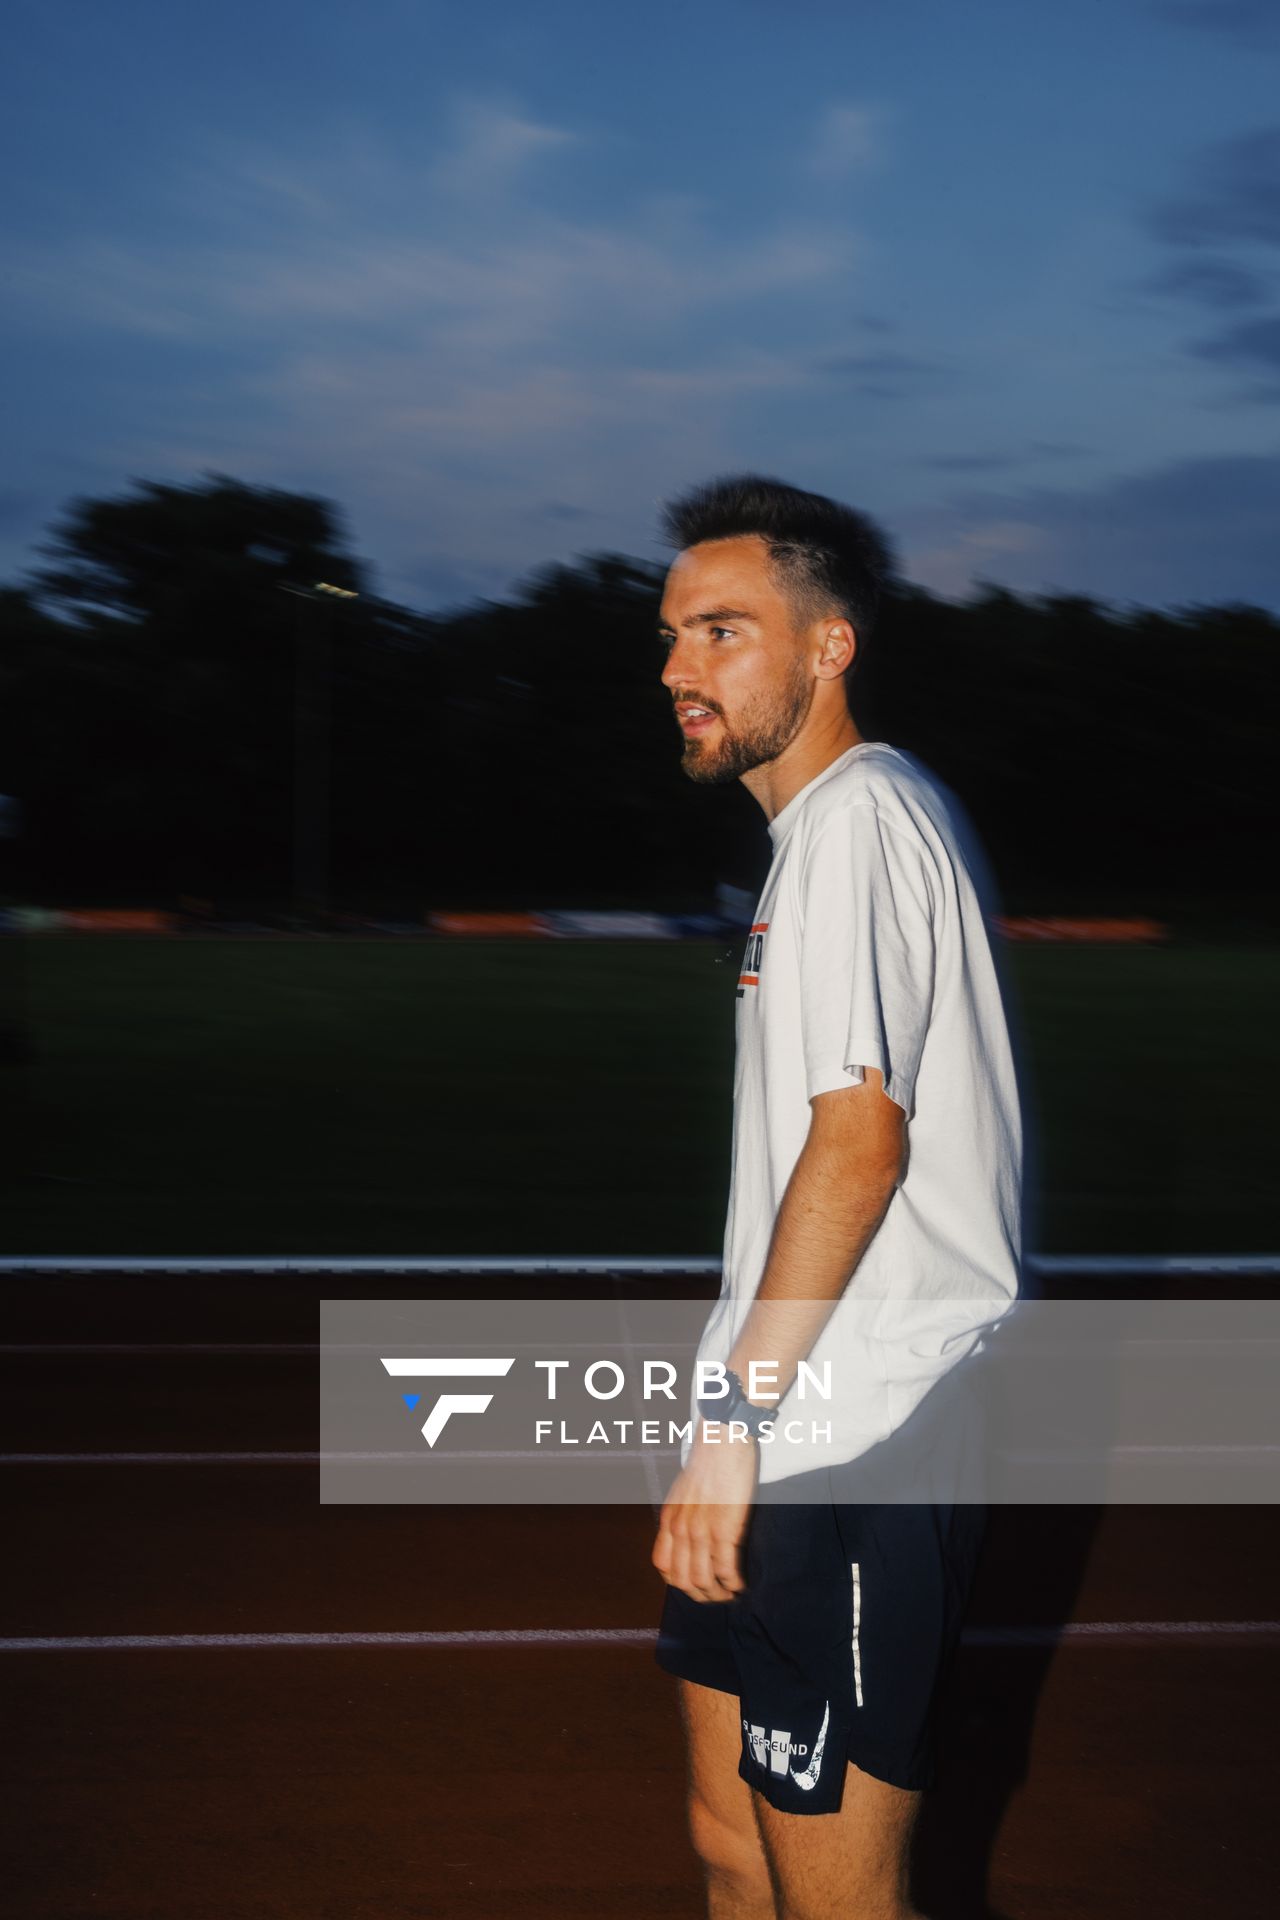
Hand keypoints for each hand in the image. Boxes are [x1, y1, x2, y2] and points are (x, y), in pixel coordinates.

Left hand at [651, 1426, 759, 1602]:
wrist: (722, 1442)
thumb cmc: (708, 1463)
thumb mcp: (683, 1493)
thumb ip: (683, 1516)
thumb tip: (690, 1537)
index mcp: (669, 1519)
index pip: (663, 1566)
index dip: (678, 1582)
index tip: (695, 1585)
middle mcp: (680, 1529)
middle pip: (683, 1580)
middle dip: (701, 1595)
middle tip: (718, 1596)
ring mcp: (701, 1531)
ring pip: (703, 1580)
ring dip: (719, 1595)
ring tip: (732, 1594)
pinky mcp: (724, 1529)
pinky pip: (726, 1569)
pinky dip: (734, 1583)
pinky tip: (742, 1584)